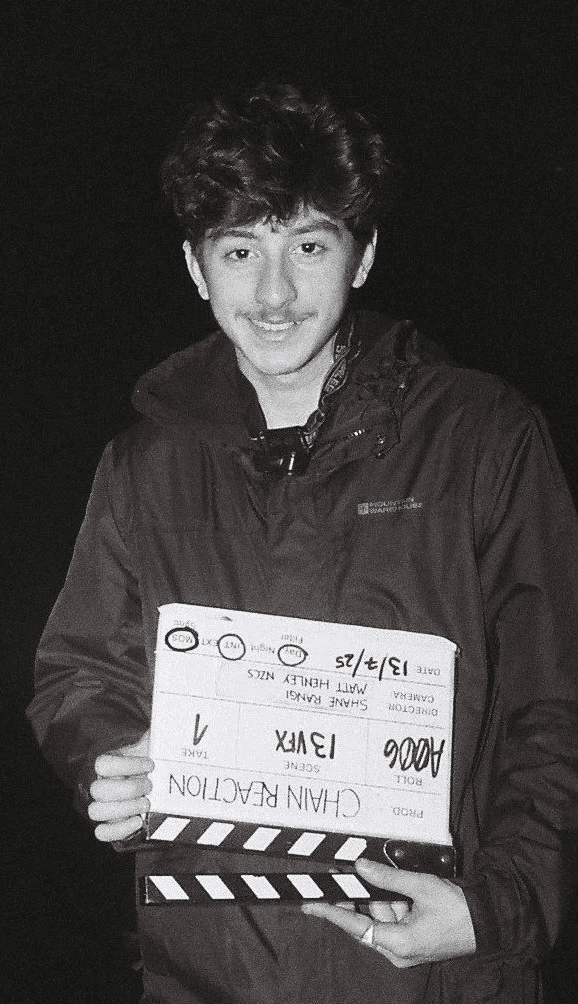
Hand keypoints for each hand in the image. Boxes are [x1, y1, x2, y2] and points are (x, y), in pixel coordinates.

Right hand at [88, 731, 153, 841]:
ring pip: (96, 812)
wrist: (150, 782)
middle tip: (150, 786)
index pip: (102, 763)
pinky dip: (120, 829)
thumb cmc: (150, 761)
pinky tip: (139, 820)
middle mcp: (99, 785)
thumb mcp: (152, 744)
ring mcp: (102, 807)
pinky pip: (102, 833)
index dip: (127, 765)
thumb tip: (168, 717)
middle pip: (98, 790)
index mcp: (107, 764)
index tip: (151, 765)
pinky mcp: (109, 826)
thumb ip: (155, 732)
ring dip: (124, 809)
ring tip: (147, 802)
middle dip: (128, 789)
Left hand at [302, 858, 475, 967]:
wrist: (487, 922)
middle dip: (359, 897)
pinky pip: (394, 920)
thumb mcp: (420, 887)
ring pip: (381, 917)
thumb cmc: (457, 910)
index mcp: (398, 943)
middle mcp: (398, 951)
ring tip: (387, 879)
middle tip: (343, 876)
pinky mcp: (413, 941)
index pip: (355, 926)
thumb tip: (361, 866)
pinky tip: (398, 888)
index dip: (331, 912)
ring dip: (381, 897)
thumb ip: (387, 878)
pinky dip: (392, 903)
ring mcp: (406, 948)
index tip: (311, 904)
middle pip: (367, 921)